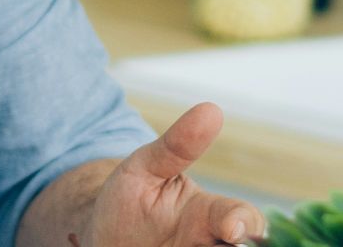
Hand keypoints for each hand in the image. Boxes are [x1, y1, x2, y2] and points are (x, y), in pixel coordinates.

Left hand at [80, 103, 265, 245]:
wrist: (99, 237)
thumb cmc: (129, 200)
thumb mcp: (144, 168)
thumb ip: (176, 146)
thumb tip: (211, 110)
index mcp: (210, 217)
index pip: (243, 219)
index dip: (243, 225)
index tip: (231, 229)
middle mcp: (212, 246)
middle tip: (225, 244)